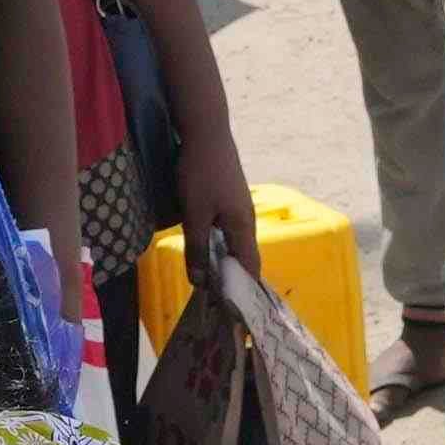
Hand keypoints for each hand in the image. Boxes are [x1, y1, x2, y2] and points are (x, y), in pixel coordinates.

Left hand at [171, 160, 271, 348]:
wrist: (206, 130)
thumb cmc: (200, 173)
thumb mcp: (194, 214)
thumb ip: (198, 248)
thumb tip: (201, 282)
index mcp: (243, 227)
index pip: (250, 269)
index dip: (244, 292)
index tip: (234, 314)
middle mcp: (247, 219)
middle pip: (245, 258)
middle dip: (235, 281)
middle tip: (219, 303)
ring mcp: (239, 207)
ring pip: (235, 243)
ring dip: (226, 263)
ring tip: (212, 282)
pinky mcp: (229, 197)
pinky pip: (228, 230)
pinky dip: (221, 245)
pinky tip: (207, 249)